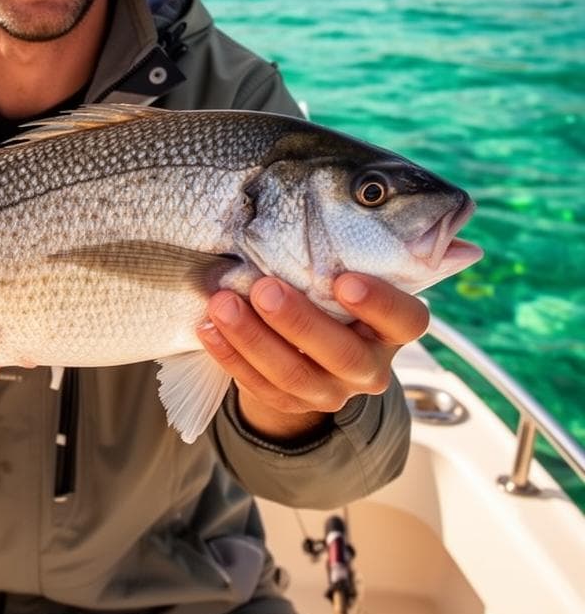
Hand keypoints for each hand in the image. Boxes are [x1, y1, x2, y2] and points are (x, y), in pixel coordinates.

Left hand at [198, 273, 428, 442]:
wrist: (307, 344)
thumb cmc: (325, 290)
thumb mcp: (340, 273)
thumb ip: (333, 254)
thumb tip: (303, 210)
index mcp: (391, 329)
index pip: (405, 320)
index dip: (379, 303)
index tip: (344, 279)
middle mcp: (369, 366)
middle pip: (342, 353)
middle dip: (298, 321)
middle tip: (264, 288)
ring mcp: (331, 391)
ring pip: (294, 374)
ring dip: (253, 338)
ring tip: (223, 304)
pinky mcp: (292, 403)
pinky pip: (260, 386)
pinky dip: (231, 356)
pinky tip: (208, 329)